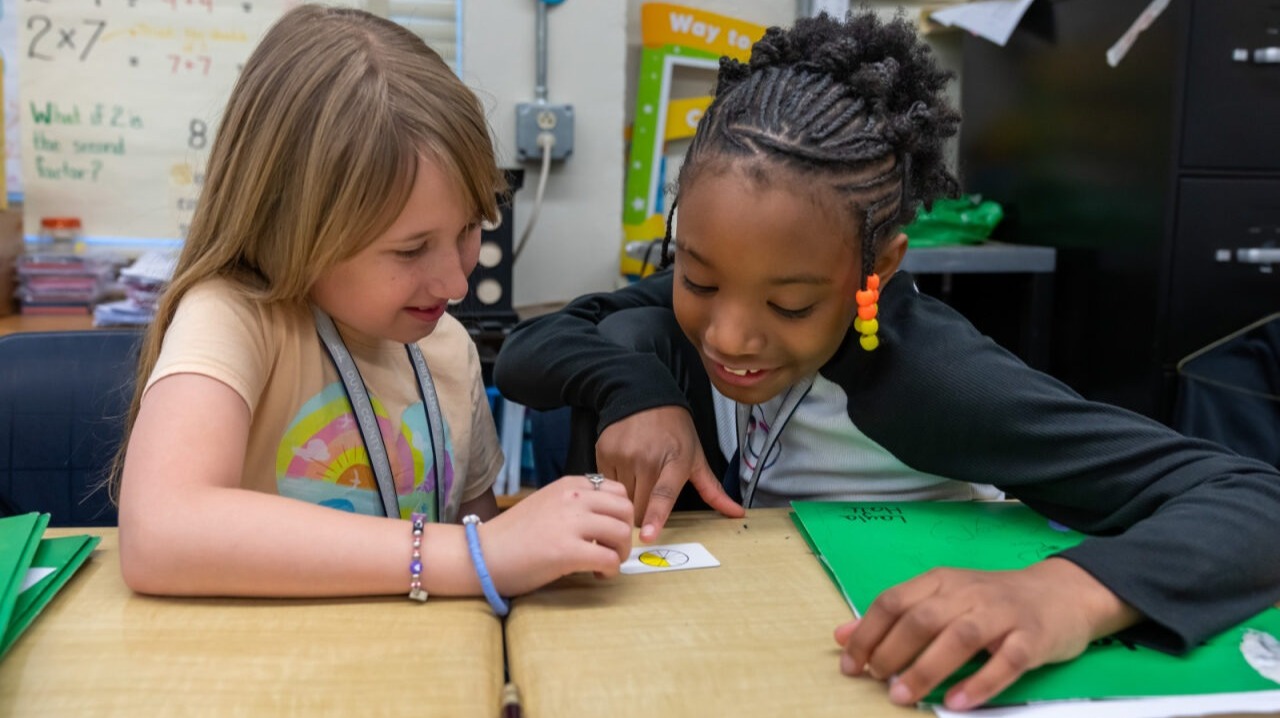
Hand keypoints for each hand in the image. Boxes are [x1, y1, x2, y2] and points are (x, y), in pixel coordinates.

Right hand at [480, 475, 634, 595]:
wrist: (481, 554)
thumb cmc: (512, 535)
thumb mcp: (547, 504)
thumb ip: (575, 504)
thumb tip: (605, 520)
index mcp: (569, 484)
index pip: (617, 491)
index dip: (620, 514)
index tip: (609, 532)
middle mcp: (573, 498)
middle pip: (625, 510)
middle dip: (625, 533)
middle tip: (612, 550)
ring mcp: (570, 523)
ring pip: (621, 533)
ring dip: (620, 553)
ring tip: (603, 565)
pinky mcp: (567, 551)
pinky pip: (609, 559)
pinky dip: (611, 570)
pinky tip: (596, 575)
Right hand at [594, 406, 743, 542]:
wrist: (643, 396)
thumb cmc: (674, 430)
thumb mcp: (696, 456)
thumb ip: (713, 490)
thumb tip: (737, 513)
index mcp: (675, 461)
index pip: (663, 495)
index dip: (655, 517)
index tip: (647, 535)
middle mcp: (647, 458)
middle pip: (638, 507)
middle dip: (642, 513)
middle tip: (649, 498)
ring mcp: (623, 455)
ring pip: (620, 499)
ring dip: (628, 497)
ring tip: (638, 476)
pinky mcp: (604, 452)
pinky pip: (606, 484)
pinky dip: (615, 484)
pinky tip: (625, 467)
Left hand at [833, 558, 1140, 710]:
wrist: (1062, 594)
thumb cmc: (991, 602)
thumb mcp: (941, 600)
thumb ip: (894, 617)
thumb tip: (842, 636)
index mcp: (941, 582)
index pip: (894, 601)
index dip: (868, 633)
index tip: (850, 665)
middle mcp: (969, 593)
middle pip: (923, 618)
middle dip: (892, 651)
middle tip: (876, 679)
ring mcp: (1002, 614)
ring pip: (960, 637)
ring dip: (927, 669)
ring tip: (902, 695)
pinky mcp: (1033, 638)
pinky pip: (1006, 661)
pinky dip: (980, 683)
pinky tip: (957, 702)